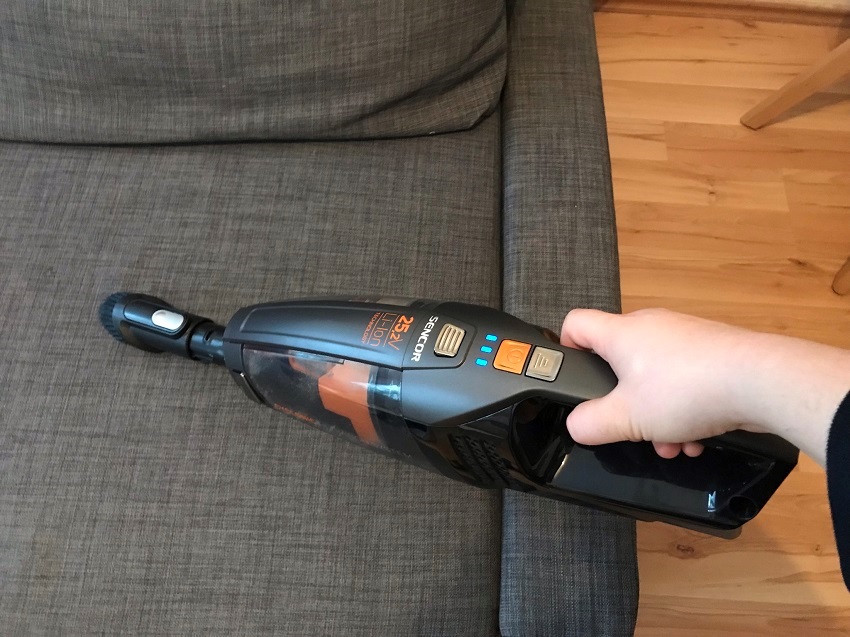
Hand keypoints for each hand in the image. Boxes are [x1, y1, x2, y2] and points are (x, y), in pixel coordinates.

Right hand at [561, 308, 751, 457]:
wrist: (760, 382)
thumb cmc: (687, 390)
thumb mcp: (627, 418)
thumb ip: (592, 423)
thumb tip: (576, 425)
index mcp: (622, 333)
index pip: (576, 323)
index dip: (567, 347)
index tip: (574, 375)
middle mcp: (652, 326)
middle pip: (620, 360)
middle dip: (623, 400)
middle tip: (631, 426)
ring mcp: (685, 336)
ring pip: (656, 376)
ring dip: (658, 414)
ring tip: (672, 443)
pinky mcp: (713, 350)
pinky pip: (686, 380)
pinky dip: (686, 409)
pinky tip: (697, 437)